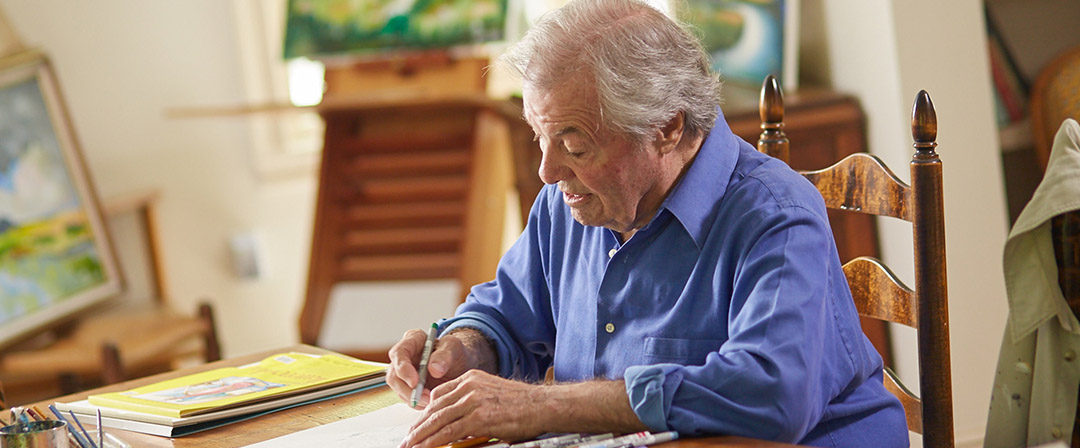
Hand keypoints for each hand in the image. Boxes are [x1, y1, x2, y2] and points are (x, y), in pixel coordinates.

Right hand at [385, 329, 474, 407]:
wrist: (462, 366)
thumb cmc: (456, 353)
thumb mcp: (454, 348)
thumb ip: (445, 355)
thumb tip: (433, 369)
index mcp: (413, 340)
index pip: (399, 353)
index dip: (403, 369)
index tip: (415, 382)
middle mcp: (405, 356)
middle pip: (394, 375)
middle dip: (407, 390)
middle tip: (425, 398)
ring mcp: (404, 372)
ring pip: (399, 389)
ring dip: (413, 398)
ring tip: (431, 401)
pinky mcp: (409, 387)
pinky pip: (407, 398)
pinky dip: (417, 403)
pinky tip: (430, 403)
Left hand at [399, 370, 547, 447]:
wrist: (543, 405)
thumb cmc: (522, 404)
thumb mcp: (493, 393)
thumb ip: (472, 402)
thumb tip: (457, 423)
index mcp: (471, 378)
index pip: (439, 394)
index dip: (426, 412)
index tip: (419, 424)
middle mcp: (469, 386)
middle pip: (435, 407)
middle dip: (419, 426)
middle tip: (408, 439)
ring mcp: (473, 401)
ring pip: (438, 420)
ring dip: (421, 435)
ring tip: (411, 445)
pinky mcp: (478, 417)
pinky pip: (449, 431)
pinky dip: (434, 441)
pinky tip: (426, 447)